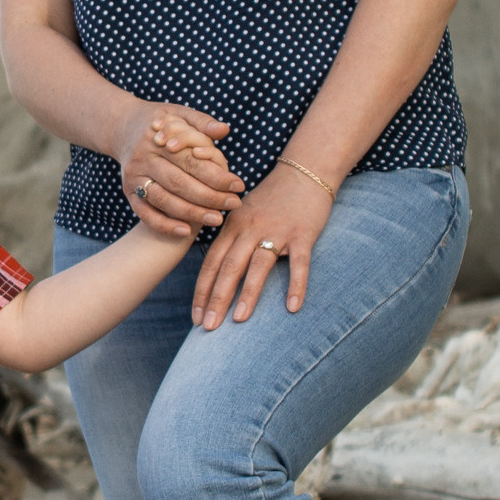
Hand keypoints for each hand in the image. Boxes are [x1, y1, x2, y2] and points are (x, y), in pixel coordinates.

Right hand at [115, 102, 240, 239]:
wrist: (122, 128)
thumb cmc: (161, 123)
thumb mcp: (179, 113)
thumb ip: (202, 121)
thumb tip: (224, 130)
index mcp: (156, 139)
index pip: (190, 161)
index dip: (216, 175)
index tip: (238, 185)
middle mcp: (142, 159)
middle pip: (178, 183)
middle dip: (208, 197)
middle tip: (233, 203)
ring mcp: (133, 178)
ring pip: (164, 200)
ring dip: (192, 213)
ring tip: (217, 219)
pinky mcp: (129, 193)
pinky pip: (145, 214)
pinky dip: (164, 225)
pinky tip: (186, 231)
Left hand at [193, 162, 333, 328]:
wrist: (304, 171)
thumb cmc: (272, 198)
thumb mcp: (243, 214)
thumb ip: (230, 241)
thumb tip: (216, 274)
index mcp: (233, 227)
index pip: (211, 263)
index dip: (202, 291)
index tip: (195, 317)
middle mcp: (250, 229)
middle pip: (229, 267)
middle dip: (217, 299)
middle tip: (208, 328)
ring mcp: (277, 231)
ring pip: (258, 266)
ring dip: (247, 294)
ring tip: (238, 320)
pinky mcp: (303, 234)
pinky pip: (299, 263)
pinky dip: (296, 285)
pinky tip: (291, 307)